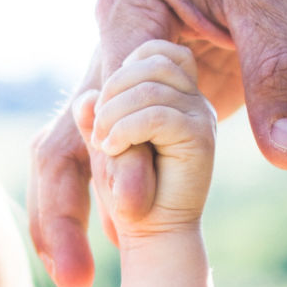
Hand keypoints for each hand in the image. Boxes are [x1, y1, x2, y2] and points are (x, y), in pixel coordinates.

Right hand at [29, 0, 286, 286]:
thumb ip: (285, 73)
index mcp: (131, 8)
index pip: (113, 94)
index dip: (118, 154)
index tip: (133, 209)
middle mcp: (111, 43)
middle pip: (67, 133)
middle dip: (62, 207)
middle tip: (75, 279)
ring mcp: (122, 71)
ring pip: (76, 148)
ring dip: (70, 212)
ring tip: (77, 280)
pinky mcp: (147, 93)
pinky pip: (113, 151)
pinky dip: (107, 198)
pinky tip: (113, 252)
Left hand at [76, 40, 214, 243]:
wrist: (158, 234)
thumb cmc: (130, 193)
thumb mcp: (107, 146)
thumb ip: (97, 117)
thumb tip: (86, 98)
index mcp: (177, 94)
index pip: (157, 52)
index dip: (125, 68)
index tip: (105, 109)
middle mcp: (193, 100)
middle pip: (152, 61)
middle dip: (113, 89)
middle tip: (99, 129)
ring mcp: (200, 116)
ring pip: (150, 86)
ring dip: (114, 113)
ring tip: (106, 144)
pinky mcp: (201, 137)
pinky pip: (156, 114)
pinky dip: (126, 129)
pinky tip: (114, 148)